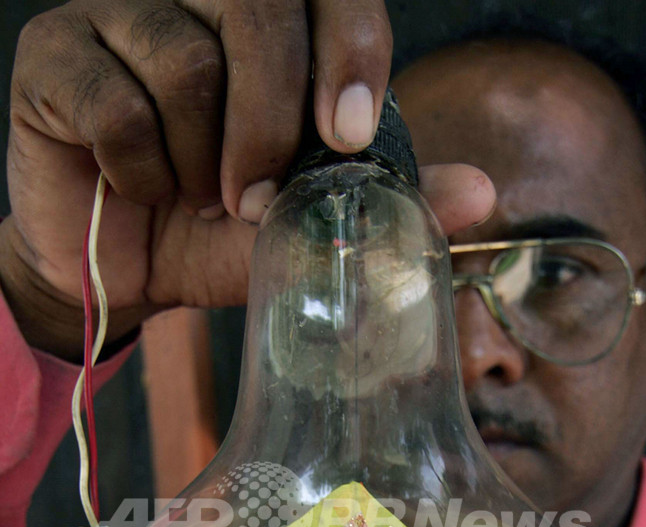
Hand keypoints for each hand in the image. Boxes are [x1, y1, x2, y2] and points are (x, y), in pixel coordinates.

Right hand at [0, 0, 494, 356]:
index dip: (349, 42)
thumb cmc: (208, 233)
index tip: (351, 132)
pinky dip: (140, 170)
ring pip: (185, 60)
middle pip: (255, 8)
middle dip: (271, 121)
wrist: (120, 273)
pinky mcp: (56, 58)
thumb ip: (381, 198)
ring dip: (198, 161)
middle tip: (255, 195)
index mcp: (260, 24)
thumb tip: (481, 192)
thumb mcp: (302, 222)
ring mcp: (118, 16)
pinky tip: (135, 188)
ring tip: (192, 195)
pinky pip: (118, 104)